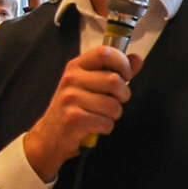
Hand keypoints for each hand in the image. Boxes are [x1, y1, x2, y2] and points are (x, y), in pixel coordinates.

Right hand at [20, 40, 132, 178]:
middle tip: (114, 102)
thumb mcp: (91, 84)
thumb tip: (137, 58)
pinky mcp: (73, 119)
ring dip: (114, 115)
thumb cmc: (74, 107)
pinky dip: (106, 128)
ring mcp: (70, 99)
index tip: (126, 75)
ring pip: (113, 105)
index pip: (104, 52)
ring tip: (101, 115)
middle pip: (114, 81)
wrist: (50, 135)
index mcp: (76, 66)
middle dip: (123, 95)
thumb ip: (115, 70)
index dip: (122, 63)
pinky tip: (94, 126)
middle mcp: (71, 79)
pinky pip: (106, 122)